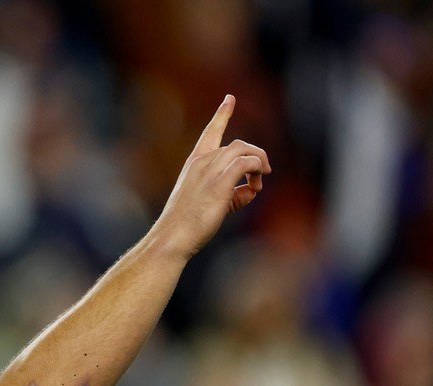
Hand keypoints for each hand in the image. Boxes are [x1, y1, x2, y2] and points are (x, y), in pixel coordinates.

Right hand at [154, 95, 271, 258]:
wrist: (172, 237)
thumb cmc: (186, 224)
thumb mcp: (206, 202)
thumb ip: (231, 192)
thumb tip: (251, 189)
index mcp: (194, 164)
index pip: (210, 132)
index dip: (222, 114)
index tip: (229, 98)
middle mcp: (201, 163)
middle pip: (238, 145)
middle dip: (255, 157)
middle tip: (262, 177)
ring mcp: (209, 171)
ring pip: (244, 150)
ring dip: (259, 163)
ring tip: (260, 182)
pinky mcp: (219, 183)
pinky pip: (247, 163)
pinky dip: (257, 171)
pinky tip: (256, 186)